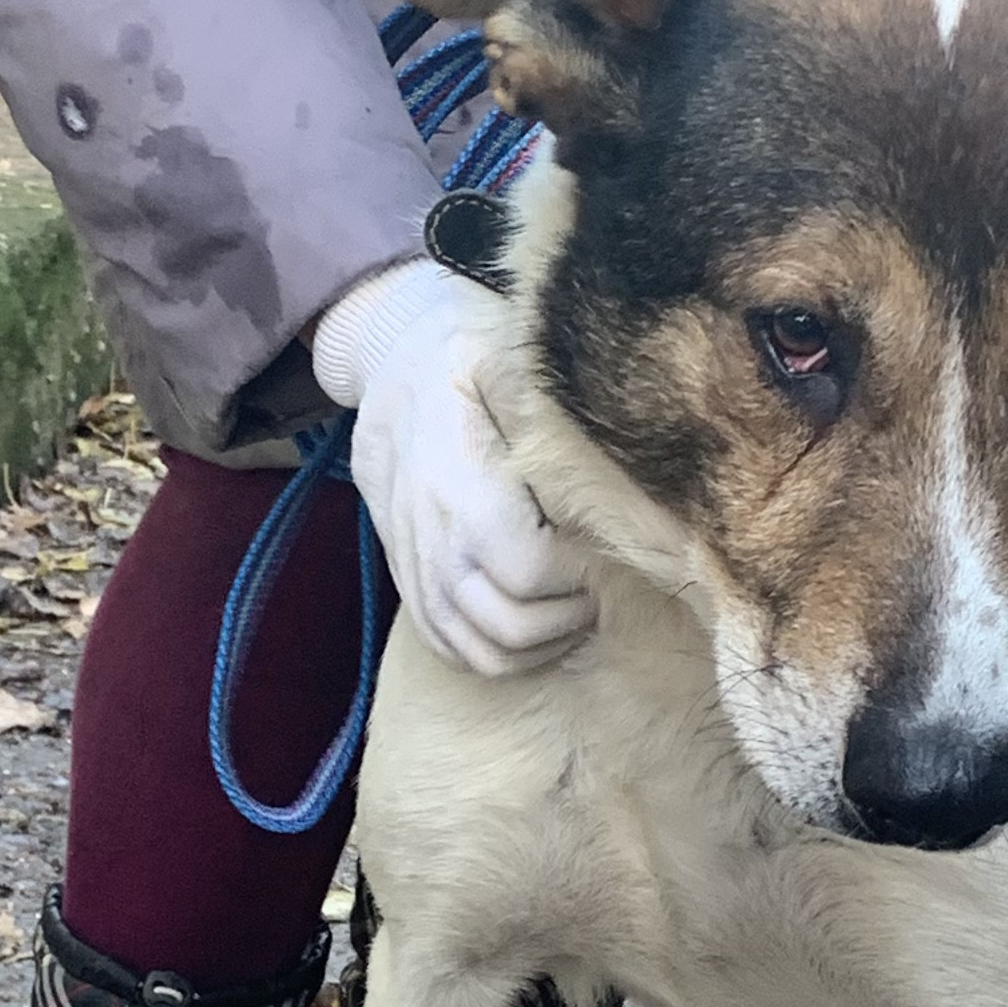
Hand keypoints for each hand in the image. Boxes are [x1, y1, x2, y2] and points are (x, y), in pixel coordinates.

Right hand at [310, 258, 595, 677]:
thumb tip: (617, 437)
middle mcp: (431, 537)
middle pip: (510, 625)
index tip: (601, 546)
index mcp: (460, 484)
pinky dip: (497, 654)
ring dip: (538, 645)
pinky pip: (449, 648)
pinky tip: (534, 626)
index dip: (578, 573)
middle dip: (569, 616)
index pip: (529, 570)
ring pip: (481, 652)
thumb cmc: (463, 352)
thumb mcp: (505, 352)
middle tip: (599, 584)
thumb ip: (548, 402)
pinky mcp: (407, 580)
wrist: (390, 362)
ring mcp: (414, 565)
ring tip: (573, 610)